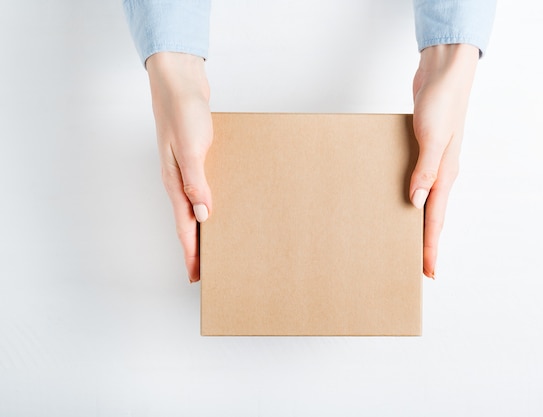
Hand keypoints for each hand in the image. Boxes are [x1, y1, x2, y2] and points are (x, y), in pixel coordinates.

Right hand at [146, 52, 212, 282]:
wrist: (180, 82)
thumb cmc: (182, 112)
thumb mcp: (190, 148)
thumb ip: (195, 181)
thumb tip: (203, 214)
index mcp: (174, 182)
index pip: (183, 226)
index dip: (190, 252)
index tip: (196, 276)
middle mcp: (179, 180)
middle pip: (189, 222)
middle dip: (197, 248)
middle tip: (209, 270)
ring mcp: (188, 170)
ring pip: (197, 207)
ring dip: (206, 228)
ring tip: (218, 245)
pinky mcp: (198, 159)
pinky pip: (205, 188)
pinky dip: (211, 202)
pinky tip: (224, 206)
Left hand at [410, 44, 478, 278]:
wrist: (444, 72)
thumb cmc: (443, 101)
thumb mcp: (433, 137)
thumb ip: (425, 171)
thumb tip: (415, 203)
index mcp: (446, 175)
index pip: (435, 220)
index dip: (430, 248)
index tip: (427, 272)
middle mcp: (440, 174)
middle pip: (430, 217)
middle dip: (423, 243)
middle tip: (413, 266)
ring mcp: (430, 163)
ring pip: (421, 201)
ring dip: (413, 221)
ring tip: (400, 241)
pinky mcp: (420, 151)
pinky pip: (413, 181)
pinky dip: (405, 195)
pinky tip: (393, 199)